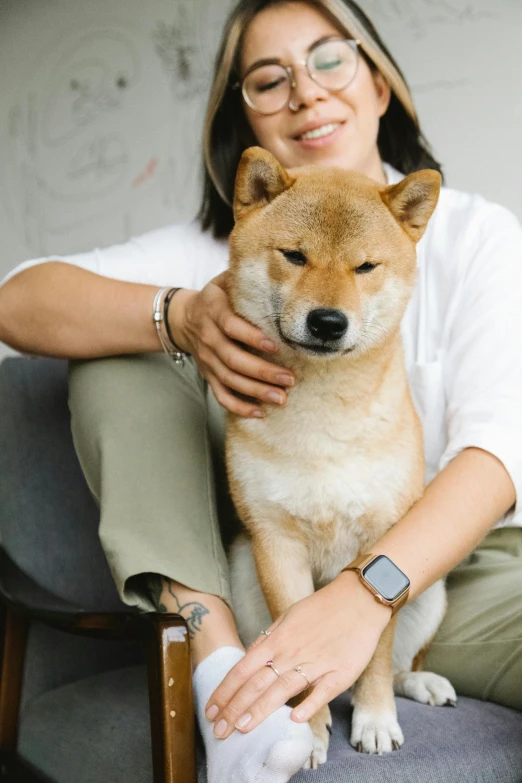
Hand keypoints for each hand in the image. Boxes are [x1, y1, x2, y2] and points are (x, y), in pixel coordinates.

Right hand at [169, 273, 294, 416]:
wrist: (184, 318)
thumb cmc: (217, 298)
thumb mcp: (225, 281)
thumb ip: (246, 278)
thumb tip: (282, 268)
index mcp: (214, 311)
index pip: (231, 326)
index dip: (251, 337)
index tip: (275, 346)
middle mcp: (209, 337)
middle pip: (233, 359)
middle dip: (262, 371)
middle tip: (289, 379)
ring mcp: (207, 360)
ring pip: (230, 379)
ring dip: (256, 391)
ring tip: (281, 398)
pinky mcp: (208, 375)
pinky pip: (221, 395)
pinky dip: (239, 406)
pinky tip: (260, 413)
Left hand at [204, 572, 391, 738]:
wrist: (359, 600)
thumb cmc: (322, 609)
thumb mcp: (288, 617)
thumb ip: (268, 639)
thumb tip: (249, 657)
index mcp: (277, 639)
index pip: (242, 670)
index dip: (225, 692)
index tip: (211, 711)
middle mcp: (291, 652)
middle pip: (257, 683)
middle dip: (235, 709)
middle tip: (220, 731)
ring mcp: (315, 663)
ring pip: (282, 689)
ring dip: (261, 710)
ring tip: (242, 728)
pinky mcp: (339, 673)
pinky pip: (322, 691)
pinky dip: (308, 705)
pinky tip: (294, 719)